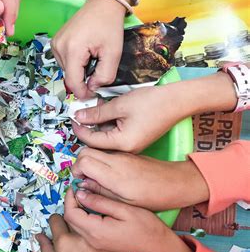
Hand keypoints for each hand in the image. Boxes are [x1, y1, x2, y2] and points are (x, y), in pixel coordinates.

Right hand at [36, 213, 129, 251]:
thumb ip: (46, 250)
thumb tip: (40, 236)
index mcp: (65, 241)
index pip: (56, 218)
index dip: (55, 222)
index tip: (58, 226)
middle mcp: (83, 236)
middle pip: (74, 217)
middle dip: (71, 221)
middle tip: (73, 231)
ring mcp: (101, 240)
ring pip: (92, 224)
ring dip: (88, 227)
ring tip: (87, 240)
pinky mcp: (115, 245)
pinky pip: (106, 235)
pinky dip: (103, 238)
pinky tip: (101, 251)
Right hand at [52, 0, 125, 98]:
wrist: (103, 4)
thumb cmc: (109, 26)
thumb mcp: (113, 53)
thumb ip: (104, 76)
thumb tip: (93, 88)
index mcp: (72, 50)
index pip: (72, 82)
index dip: (83, 92)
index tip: (93, 94)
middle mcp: (59, 47)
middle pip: (70, 76)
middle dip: (84, 78)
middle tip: (98, 66)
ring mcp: (55, 44)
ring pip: (67, 70)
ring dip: (79, 70)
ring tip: (91, 57)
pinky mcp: (55, 42)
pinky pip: (64, 61)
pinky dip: (75, 62)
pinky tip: (85, 53)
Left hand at [64, 190, 193, 251]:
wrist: (158, 246)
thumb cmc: (146, 227)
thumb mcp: (123, 209)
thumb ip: (100, 201)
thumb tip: (80, 193)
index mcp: (96, 231)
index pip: (70, 214)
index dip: (69, 197)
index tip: (76, 185)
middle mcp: (92, 239)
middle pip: (71, 219)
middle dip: (72, 202)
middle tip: (81, 187)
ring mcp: (96, 243)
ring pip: (76, 224)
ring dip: (78, 208)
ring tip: (88, 194)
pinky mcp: (100, 242)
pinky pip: (84, 228)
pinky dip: (84, 215)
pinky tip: (95, 206)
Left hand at [72, 72, 237, 152]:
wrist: (178, 101)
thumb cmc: (152, 102)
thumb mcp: (119, 105)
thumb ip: (97, 113)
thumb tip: (79, 116)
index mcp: (122, 144)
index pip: (92, 140)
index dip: (80, 129)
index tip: (72, 118)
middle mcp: (127, 150)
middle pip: (99, 142)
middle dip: (89, 128)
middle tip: (80, 113)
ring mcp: (132, 146)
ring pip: (107, 138)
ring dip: (99, 125)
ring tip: (94, 110)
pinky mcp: (136, 140)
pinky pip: (117, 136)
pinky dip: (109, 125)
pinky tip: (107, 113)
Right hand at [72, 148, 208, 210]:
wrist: (177, 183)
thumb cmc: (154, 197)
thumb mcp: (125, 202)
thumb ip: (100, 193)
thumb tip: (82, 188)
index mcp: (115, 174)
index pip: (83, 161)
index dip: (76, 171)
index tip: (79, 182)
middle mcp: (116, 159)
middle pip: (85, 151)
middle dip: (78, 164)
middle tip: (83, 179)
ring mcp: (121, 155)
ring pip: (94, 150)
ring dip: (88, 161)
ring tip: (93, 178)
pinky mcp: (126, 154)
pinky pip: (105, 153)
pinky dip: (98, 161)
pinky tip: (105, 175)